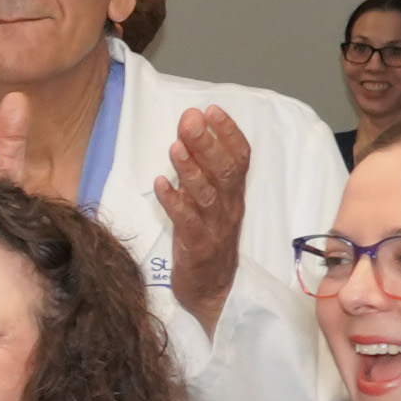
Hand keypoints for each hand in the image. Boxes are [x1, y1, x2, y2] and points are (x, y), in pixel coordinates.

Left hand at [155, 106, 251, 333]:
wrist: (211, 292)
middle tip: (191, 119)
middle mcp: (229, 208)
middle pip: (225, 171)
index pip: (240, 158)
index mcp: (234, 195)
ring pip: (208, 195)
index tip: (212, 109)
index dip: (229, 133)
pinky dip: (174, 202)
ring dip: (190, 169)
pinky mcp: (197, 247)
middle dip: (208, 142)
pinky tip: (161, 184)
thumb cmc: (207, 240)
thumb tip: (188, 135)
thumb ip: (203, 172)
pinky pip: (187, 223)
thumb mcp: (210, 203)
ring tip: (175, 147)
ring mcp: (215, 228)